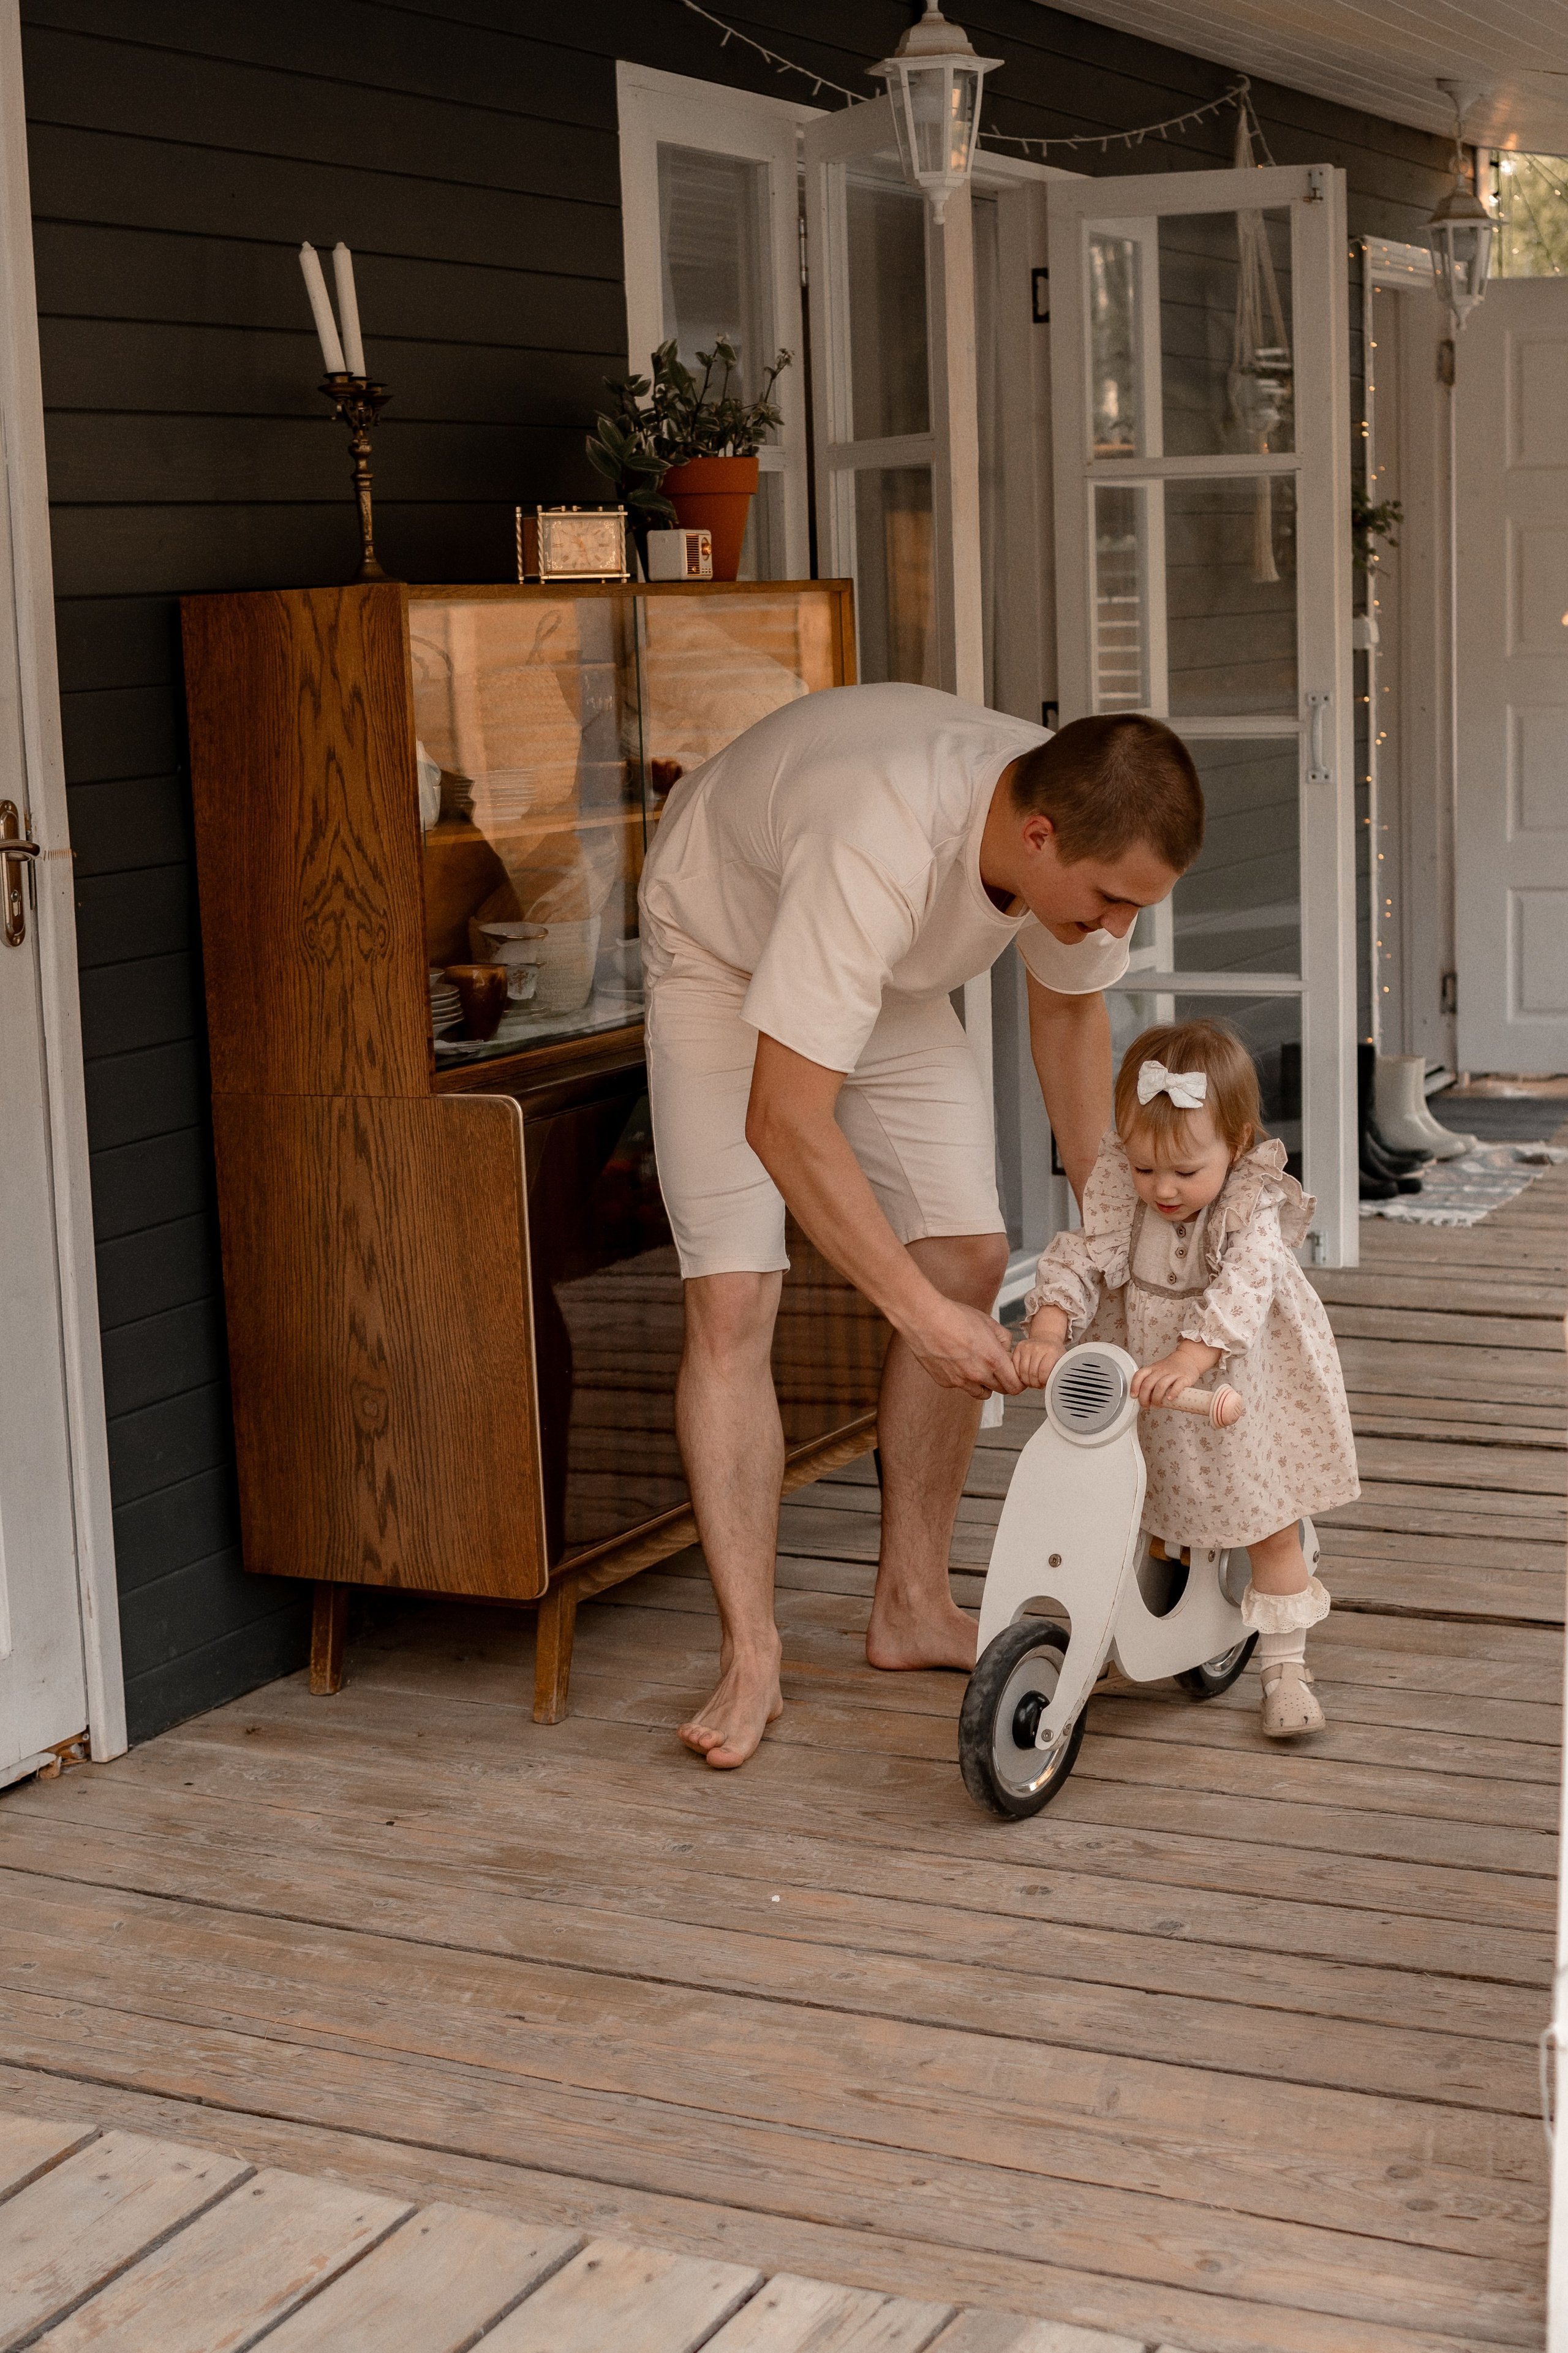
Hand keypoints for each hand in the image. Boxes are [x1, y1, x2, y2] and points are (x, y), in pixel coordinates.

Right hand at [903, 1296, 1022, 1399]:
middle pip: (1001, 1391)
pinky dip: (962, 1378)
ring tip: (976, 1364)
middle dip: (1002, 1380)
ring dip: (983, 1383)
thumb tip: (1007, 1350)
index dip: (1017, 1380)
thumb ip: (1004, 1339)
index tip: (1013, 1373)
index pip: (1015, 1386)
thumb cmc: (955, 1316)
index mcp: (993, 1360)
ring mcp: (960, 1381)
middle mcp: (978, 1375)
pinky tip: (956, 1360)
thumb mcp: (988, 1322)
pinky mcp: (945, 1382)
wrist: (925, 1318)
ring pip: (981, 1393)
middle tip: (996, 1366)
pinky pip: (961, 1386)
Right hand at [1011, 1334, 1066, 1389]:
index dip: (1043, 1382)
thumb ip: (1058, 1373)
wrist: (1046, 1338)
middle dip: (1035, 1383)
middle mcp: (1038, 1347)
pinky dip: (1020, 1374)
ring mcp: (1026, 1347)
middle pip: (1032, 1373)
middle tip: (1038, 1384)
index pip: (1044, 1372)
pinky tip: (1026, 1375)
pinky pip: (1015, 1368)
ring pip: (1022, 1372)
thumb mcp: (1061, 1361)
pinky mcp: (1018, 1348)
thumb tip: (1055, 1386)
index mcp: (1051, 1350)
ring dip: (1027, 1381)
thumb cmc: (1053, 1353)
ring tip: (1032, 1381)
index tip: (1045, 1383)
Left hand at [1131, 1348, 1209, 1407]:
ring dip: (1156, 1398)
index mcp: (1152, 1369)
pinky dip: (1173, 1393)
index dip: (1134, 1386)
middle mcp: (1161, 1370)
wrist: (1188, 1358)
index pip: (1139, 1375)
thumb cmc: (1170, 1368)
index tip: (1133, 1396)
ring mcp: (1173, 1374)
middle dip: (1144, 1398)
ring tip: (1157, 1405)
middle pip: (1148, 1384)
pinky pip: (1178, 1385)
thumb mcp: (1157, 1371)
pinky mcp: (1184, 1378)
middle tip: (1146, 1405)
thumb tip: (1142, 1399)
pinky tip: (1169, 1399)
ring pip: (1161, 1385)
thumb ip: (1150, 1382)